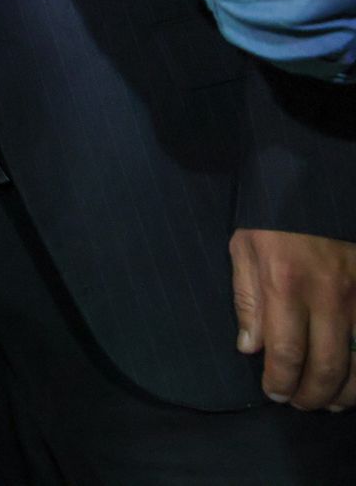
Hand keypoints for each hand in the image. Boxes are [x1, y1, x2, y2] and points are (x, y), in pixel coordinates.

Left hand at [231, 228, 355, 410]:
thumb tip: (250, 348)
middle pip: (327, 366)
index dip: (280, 381)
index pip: (286, 351)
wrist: (309, 184)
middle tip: (299, 403)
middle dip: (312, 395)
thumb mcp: (243, 250)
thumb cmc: (271, 219)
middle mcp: (327, 295)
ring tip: (328, 399)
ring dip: (346, 391)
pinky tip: (353, 380)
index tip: (273, 393)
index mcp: (286, 285)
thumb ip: (248, 302)